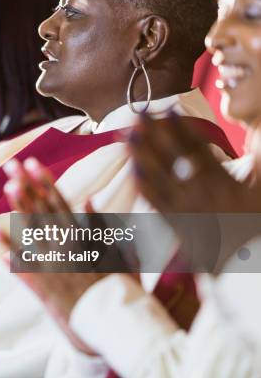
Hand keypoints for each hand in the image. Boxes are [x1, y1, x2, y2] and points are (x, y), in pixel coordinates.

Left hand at [0, 157, 119, 354]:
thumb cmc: (119, 287)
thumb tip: (89, 199)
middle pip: (42, 210)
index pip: (60, 202)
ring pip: (32, 231)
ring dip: (18, 209)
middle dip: (27, 185)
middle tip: (10, 166)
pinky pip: (24, 264)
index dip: (44, 181)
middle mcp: (67, 245)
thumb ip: (100, 224)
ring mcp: (55, 263)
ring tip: (5, 189)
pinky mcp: (47, 284)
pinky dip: (10, 249)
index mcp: (84, 236)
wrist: (117, 322)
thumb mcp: (116, 249)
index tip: (32, 163)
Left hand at [130, 113, 260, 269]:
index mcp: (223, 183)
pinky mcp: (176, 225)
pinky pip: (156, 203)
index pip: (197, 149)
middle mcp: (199, 194)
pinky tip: (133, 171)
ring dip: (142, 155)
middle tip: (139, 114)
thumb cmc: (257, 228)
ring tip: (129, 136)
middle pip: (172, 159)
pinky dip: (144, 186)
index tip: (169, 110)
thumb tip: (260, 134)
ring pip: (158, 178)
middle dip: (155, 135)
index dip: (182, 128)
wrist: (247, 268)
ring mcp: (185, 210)